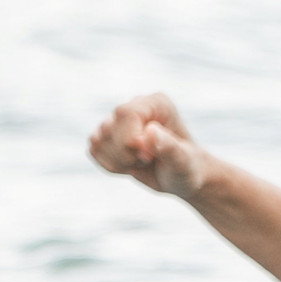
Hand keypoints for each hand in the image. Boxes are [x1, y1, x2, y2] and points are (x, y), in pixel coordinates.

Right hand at [87, 92, 207, 198]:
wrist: (179, 177)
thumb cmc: (187, 168)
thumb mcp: (183, 163)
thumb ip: (169, 148)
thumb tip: (150, 131)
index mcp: (156, 103)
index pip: (125, 113)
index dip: (130, 140)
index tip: (149, 156)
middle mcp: (135, 106)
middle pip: (108, 127)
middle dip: (125, 154)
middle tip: (148, 160)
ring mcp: (119, 120)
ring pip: (97, 139)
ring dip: (118, 161)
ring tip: (140, 162)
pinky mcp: (107, 135)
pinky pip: (93, 150)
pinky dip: (110, 165)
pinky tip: (129, 165)